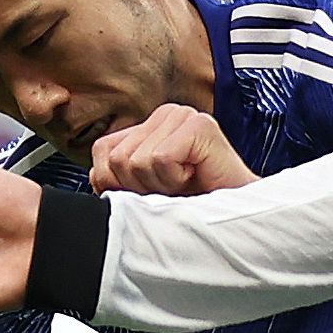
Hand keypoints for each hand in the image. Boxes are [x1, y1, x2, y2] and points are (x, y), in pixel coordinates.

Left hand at [88, 105, 257, 196]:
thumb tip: (95, 175)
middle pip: (118, 158)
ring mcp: (183, 116)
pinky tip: (195, 177)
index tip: (155, 190)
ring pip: (136, 161)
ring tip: (186, 184)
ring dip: (160, 186)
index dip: (120, 183)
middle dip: (141, 187)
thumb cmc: (196, 203)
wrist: (237, 218)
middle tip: (174, 190)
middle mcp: (166, 114)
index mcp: (151, 125)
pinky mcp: (199, 126)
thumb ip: (116, 178)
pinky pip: (159, 159)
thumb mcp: (145, 191)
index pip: (103, 151)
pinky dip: (174, 180)